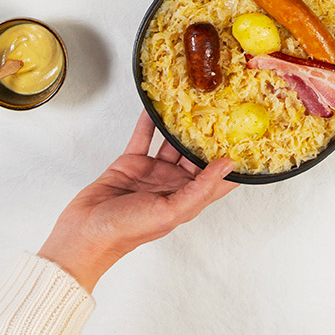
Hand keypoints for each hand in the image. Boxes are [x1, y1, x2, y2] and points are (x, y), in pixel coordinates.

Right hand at [36, 113, 235, 292]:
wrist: (85, 232)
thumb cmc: (127, 231)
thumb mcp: (170, 212)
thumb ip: (201, 188)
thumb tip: (228, 165)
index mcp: (188, 199)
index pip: (219, 179)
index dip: (234, 162)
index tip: (249, 139)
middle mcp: (173, 184)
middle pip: (197, 155)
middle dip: (209, 135)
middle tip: (223, 109)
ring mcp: (153, 172)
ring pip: (172, 142)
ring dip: (180, 125)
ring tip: (193, 101)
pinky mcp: (131, 162)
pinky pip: (144, 136)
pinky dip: (150, 121)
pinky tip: (156, 105)